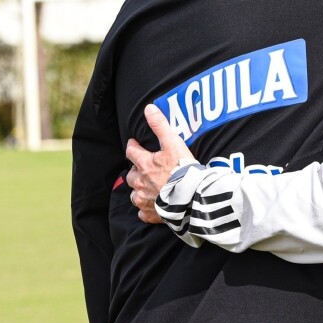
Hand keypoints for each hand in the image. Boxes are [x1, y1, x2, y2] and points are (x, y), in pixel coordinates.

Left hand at [125, 104, 197, 224]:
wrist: (192, 197)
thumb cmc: (183, 169)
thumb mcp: (173, 143)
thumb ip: (160, 125)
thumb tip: (148, 108)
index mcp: (145, 165)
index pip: (131, 152)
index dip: (133, 146)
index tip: (135, 144)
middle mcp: (141, 183)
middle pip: (130, 175)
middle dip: (135, 171)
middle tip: (143, 168)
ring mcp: (145, 200)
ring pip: (134, 194)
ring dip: (138, 190)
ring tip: (146, 187)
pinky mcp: (152, 214)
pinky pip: (142, 212)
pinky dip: (145, 209)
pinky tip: (151, 206)